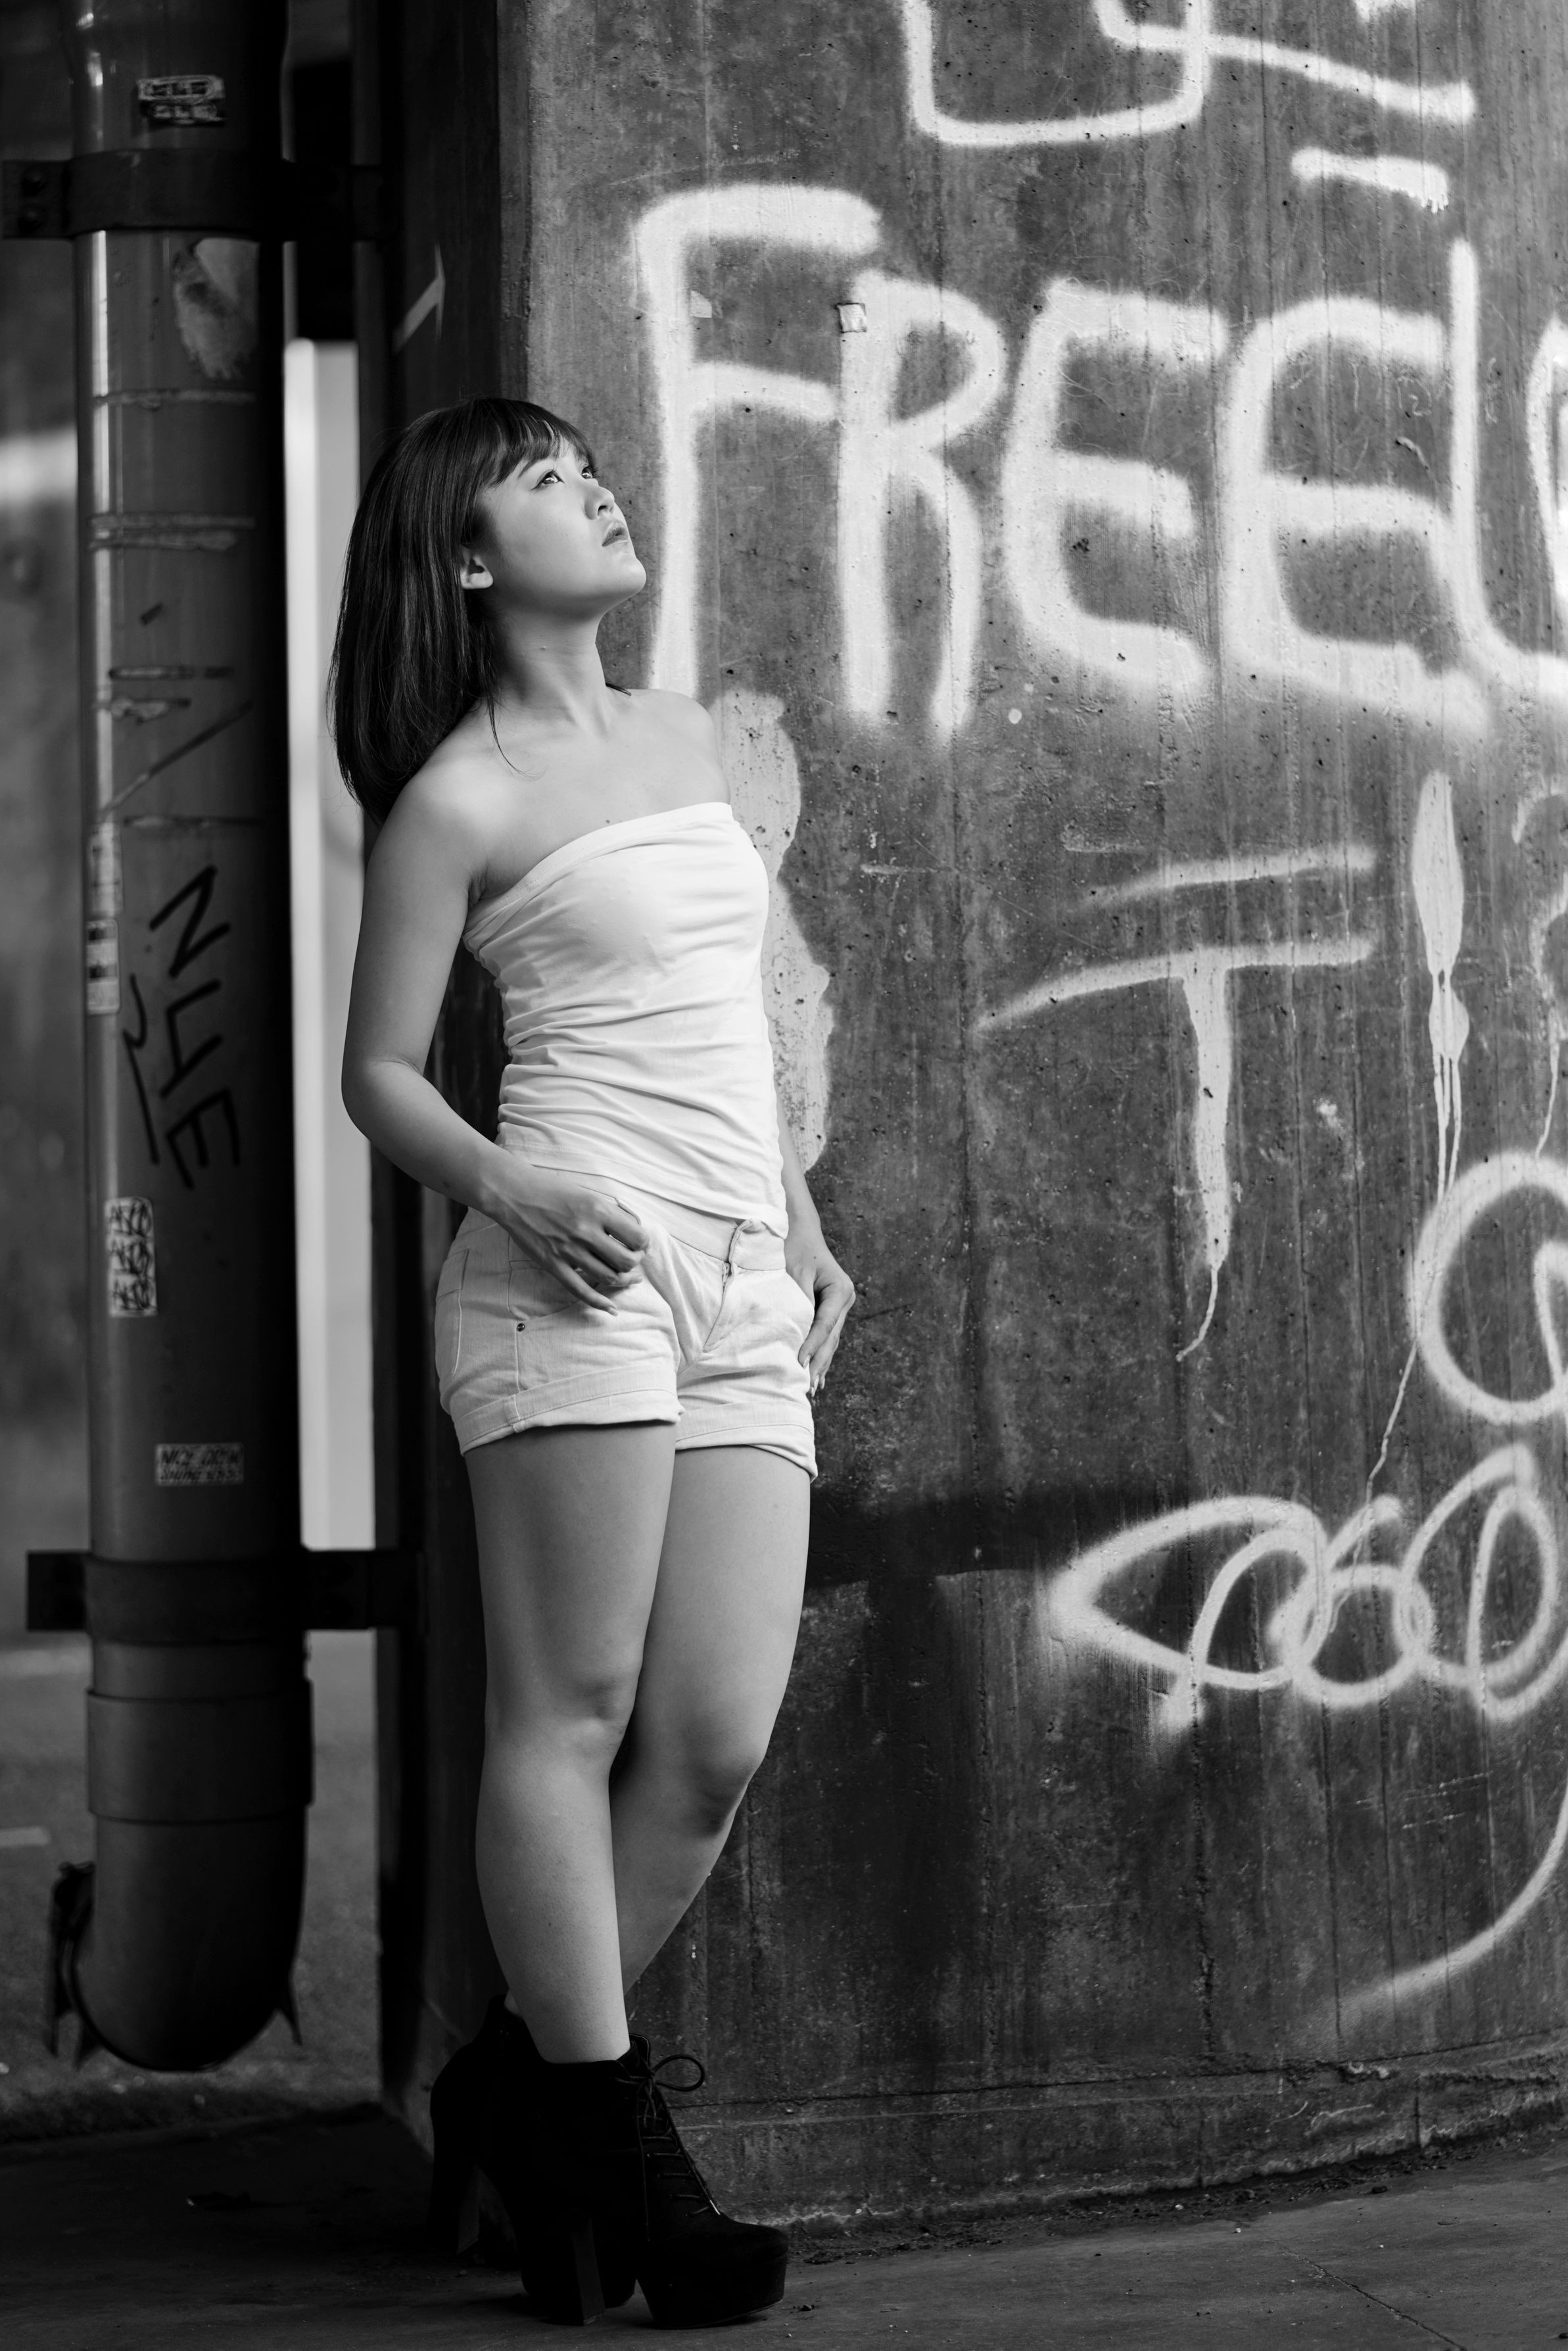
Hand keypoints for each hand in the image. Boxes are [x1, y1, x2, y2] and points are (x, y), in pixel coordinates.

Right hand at [490, 1167, 646, 1313]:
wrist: (514, 1194)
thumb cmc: (552, 1190)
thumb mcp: (587, 1193)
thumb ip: (609, 1213)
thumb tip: (633, 1232)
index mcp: (598, 1210)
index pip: (637, 1237)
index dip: (643, 1244)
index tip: (639, 1244)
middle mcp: (586, 1231)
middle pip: (626, 1261)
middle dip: (635, 1263)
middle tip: (633, 1259)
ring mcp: (569, 1251)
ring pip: (608, 1277)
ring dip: (623, 1280)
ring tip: (627, 1277)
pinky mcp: (553, 1264)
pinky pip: (581, 1290)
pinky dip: (599, 1302)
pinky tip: (611, 1308)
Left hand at [786, 1230, 854, 1397]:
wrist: (798, 1230)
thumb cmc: (793, 1247)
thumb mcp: (794, 1272)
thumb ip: (798, 1301)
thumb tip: (797, 1332)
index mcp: (841, 1290)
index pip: (825, 1324)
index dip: (812, 1345)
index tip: (799, 1363)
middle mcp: (845, 1300)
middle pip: (831, 1337)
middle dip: (819, 1362)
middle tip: (806, 1387)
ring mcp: (841, 1307)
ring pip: (830, 1340)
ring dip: (821, 1363)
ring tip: (811, 1388)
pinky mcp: (831, 1310)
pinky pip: (825, 1336)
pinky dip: (819, 1353)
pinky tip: (816, 1375)